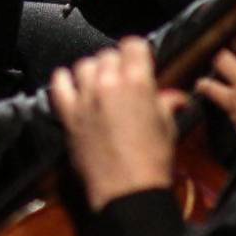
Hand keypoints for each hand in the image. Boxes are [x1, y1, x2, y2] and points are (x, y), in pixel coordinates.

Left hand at [51, 37, 185, 210]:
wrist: (128, 191)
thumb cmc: (152, 161)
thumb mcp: (167, 128)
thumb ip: (167, 104)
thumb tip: (176, 97)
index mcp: (138, 81)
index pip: (133, 44)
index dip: (137, 52)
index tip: (139, 61)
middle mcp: (109, 83)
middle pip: (108, 54)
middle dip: (117, 63)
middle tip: (123, 79)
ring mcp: (86, 98)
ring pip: (84, 66)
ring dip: (94, 71)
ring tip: (101, 84)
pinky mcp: (69, 114)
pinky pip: (59, 84)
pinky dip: (64, 80)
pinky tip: (72, 84)